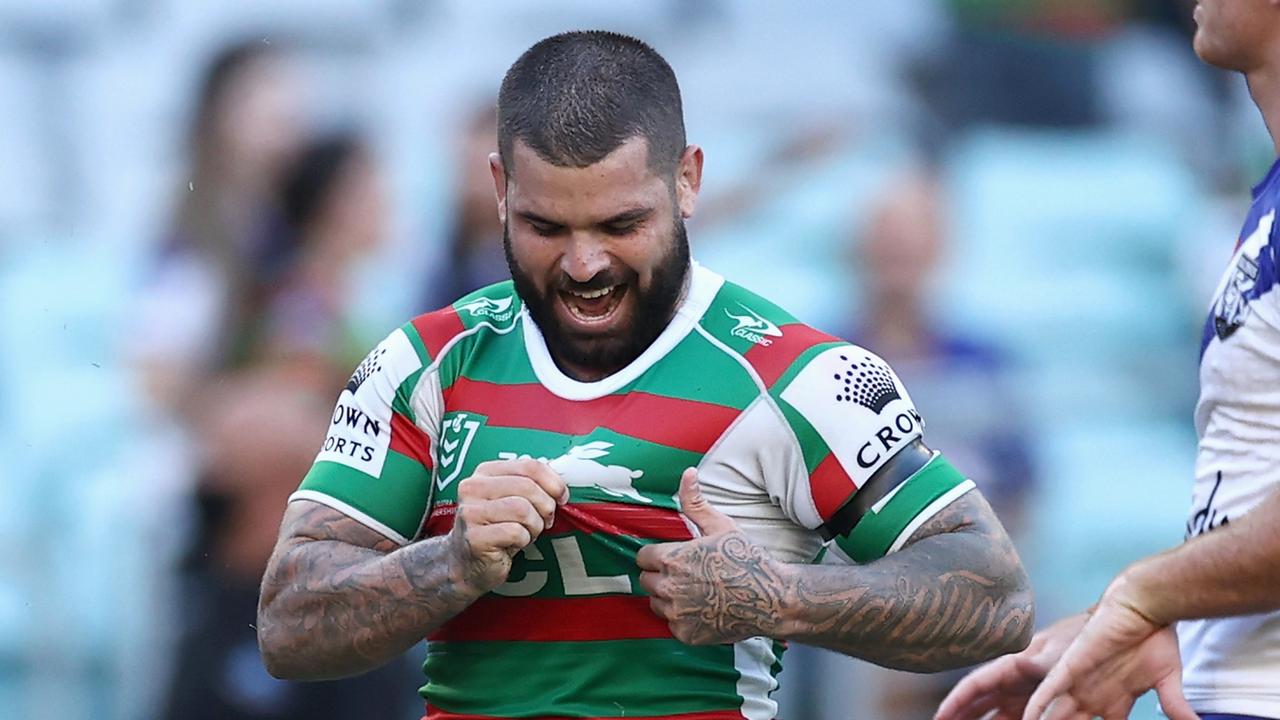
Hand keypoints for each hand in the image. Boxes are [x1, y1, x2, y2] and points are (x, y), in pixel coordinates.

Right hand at [447, 458, 567, 593]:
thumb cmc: (496, 530)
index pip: (529, 465)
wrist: (467, 564)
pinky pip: (515, 532)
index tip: (561, 496)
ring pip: (522, 509)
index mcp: (485, 472)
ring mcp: (471, 512)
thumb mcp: (511, 500)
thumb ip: (530, 485)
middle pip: (527, 486)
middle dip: (545, 506)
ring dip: (534, 525)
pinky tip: (514, 544)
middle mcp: (473, 488)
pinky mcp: (475, 537)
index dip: (553, 481)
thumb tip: (562, 483)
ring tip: (527, 533)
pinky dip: (523, 540)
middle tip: (545, 520)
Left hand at [636, 468, 790, 644]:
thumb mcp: (721, 526)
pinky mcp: (686, 634)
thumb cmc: (747, 560)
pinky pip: (672, 624)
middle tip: (686, 574)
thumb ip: (696, 503)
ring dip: (669, 598)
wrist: (770, 599)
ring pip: (657, 604)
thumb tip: (688, 473)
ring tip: (696, 592)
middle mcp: (669, 588)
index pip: (642, 558)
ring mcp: (676, 614)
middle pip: (646, 581)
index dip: (656, 556)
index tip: (671, 557)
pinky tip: (704, 609)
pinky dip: (683, 619)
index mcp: (672, 559)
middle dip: (661, 576)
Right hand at [936, 613, 1088, 719]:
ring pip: (1001, 716)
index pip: (976, 684)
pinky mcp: (1052, 706)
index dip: (955, 701)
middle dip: (963, 716)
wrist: (1118, 635)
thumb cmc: (1084, 639)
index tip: (938, 717)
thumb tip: (1019, 686)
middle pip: (982, 703)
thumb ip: (1035, 670)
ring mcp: (1033, 694)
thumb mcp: (1056, 655)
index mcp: (1013, 664)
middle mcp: (1018, 681)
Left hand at [1021, 592, 1195, 719]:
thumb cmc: (1157, 638)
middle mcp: (1091, 695)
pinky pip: (1049, 690)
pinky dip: (1039, 705)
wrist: (1145, 606)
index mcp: (1113, 702)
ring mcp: (1078, 682)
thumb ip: (1177, 708)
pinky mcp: (1070, 666)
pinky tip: (1028, 718)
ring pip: (1054, 715)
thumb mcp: (1169, 682)